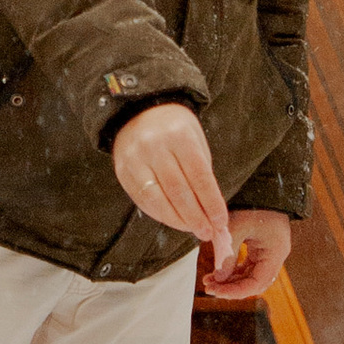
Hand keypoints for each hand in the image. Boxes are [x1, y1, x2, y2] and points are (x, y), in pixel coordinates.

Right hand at [110, 101, 233, 266]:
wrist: (138, 111)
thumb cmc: (175, 130)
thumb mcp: (195, 141)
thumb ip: (203, 174)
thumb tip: (213, 212)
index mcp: (179, 136)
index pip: (199, 176)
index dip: (211, 202)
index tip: (221, 222)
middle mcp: (154, 146)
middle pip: (179, 191)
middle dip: (196, 217)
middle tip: (208, 232)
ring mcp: (135, 160)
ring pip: (159, 199)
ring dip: (178, 220)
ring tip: (193, 229)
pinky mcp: (123, 172)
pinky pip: (143, 200)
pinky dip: (161, 215)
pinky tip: (174, 220)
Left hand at [200, 209, 291, 306]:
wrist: (262, 185)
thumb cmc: (252, 202)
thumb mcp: (237, 226)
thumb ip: (228, 253)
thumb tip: (217, 278)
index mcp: (275, 252)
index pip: (257, 283)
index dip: (236, 291)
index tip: (217, 291)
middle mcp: (274, 256)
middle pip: (253, 283)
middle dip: (231, 288)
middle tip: (209, 288)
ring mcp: (267, 252)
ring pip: (249, 276)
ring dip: (230, 281)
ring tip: (208, 281)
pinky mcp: (259, 248)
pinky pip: (247, 267)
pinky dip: (233, 271)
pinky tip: (216, 273)